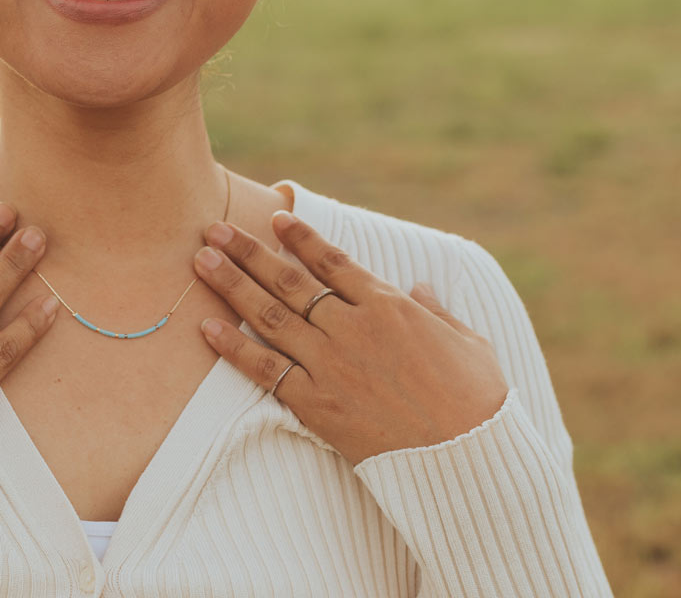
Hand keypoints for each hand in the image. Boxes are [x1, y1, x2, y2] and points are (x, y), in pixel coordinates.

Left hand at [193, 212, 508, 466]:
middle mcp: (353, 328)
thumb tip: (420, 288)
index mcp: (389, 306)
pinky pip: (267, 372)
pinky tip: (207, 329)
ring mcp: (332, 365)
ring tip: (201, 261)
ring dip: (232, 286)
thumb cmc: (479, 403)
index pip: (332, 261)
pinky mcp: (318, 405)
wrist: (470, 462)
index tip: (273, 216)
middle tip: (213, 229)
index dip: (300, 238)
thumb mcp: (469, 343)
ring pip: (270, 316)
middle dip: (248, 252)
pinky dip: (235, 349)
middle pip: (289, 281)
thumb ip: (437, 312)